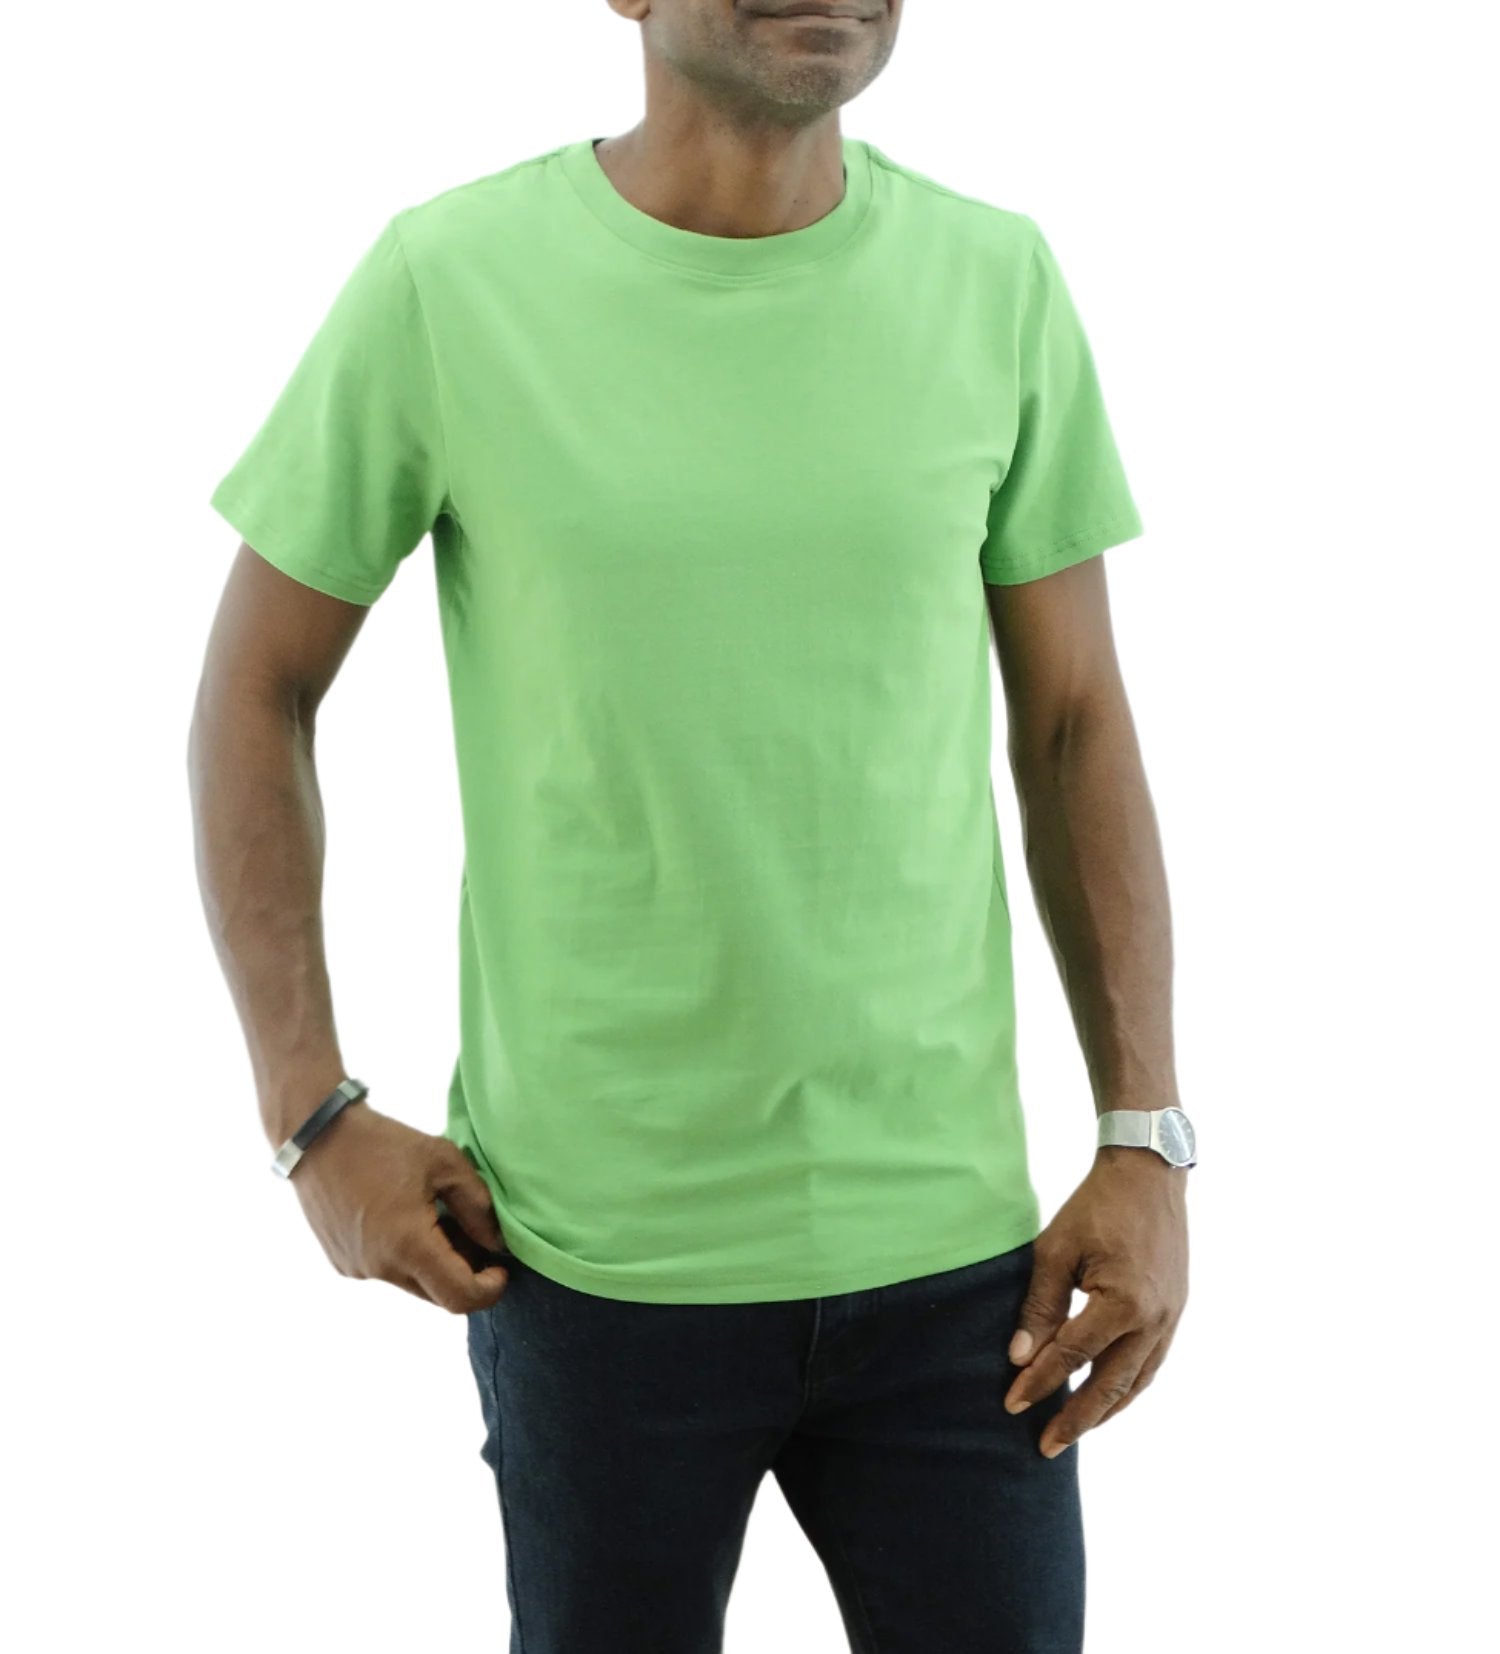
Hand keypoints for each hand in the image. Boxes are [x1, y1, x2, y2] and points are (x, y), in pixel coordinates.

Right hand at [289, 1102, 510, 1313]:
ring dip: (434, 1264)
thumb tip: (497, 1242)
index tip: (502, 1267)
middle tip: (475, 1236)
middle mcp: (380, 1267)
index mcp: (408, 1244)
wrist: (317, 1136)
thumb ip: (477, 1206)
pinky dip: (405, 1257)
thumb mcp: (444, 1162)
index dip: (489, 1290)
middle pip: (437, 1294)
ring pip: (412, 1283)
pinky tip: (405, 1218)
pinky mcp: (342, 1262)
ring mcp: (357, 1268)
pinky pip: (386, 1271)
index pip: (459, 1297)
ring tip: (439, 1219)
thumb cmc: (383, 1143)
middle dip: (464, 1273)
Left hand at [1004, 1146, 1188, 1456]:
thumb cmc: (1096, 1207)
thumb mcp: (1056, 1250)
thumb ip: (1039, 1307)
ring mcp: (1170, 1319)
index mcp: (1122, 1303)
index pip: (1072, 1357)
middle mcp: (1153, 1320)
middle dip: (1077, 1419)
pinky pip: (1151, 1364)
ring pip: (1136, 1382)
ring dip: (1105, 1411)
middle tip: (1046, 1446)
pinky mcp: (1175, 1313)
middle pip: (1111, 1386)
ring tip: (1074, 1431)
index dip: (1040, 1383)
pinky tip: (1108, 1398)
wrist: (1149, 1174)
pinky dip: (1128, 1387)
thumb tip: (1019, 1358)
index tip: (1012, 1405)